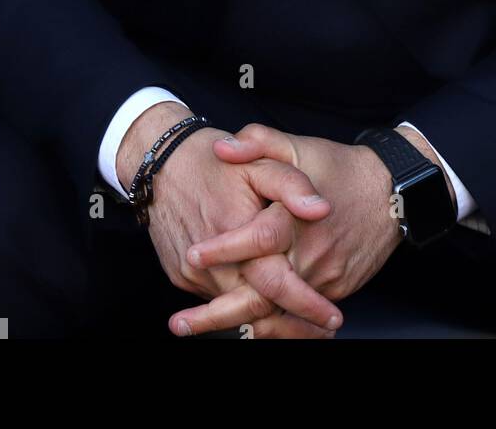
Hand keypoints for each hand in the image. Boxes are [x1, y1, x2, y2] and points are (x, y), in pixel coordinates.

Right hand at [117, 103, 343, 338]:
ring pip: (235, 310)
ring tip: (301, 326)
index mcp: (238, 235)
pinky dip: (238, 306)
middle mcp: (213, 264)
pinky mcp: (181, 278)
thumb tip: (322, 210)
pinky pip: (215, 299)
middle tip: (325, 332)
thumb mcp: (260, 162)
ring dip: (265, 320)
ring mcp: (193, 276)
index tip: (333, 319)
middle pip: (256, 309)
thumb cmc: (215, 163)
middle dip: (291, 327)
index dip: (307, 305)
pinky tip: (261, 306)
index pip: (276, 284)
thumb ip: (293, 186)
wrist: (162, 164)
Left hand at [170, 123, 406, 337]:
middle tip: (180, 323)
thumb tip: (222, 149)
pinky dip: (270, 324)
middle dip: (218, 314)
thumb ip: (258, 142)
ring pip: (278, 311)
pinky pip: (298, 314)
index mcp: (297, 217)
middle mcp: (310, 253)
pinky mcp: (335, 290)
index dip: (224, 248)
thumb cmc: (339, 167)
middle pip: (262, 292)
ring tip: (199, 330)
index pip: (258, 238)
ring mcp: (324, 277)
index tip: (193, 255)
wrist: (391, 193)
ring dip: (239, 324)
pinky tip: (242, 327)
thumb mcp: (298, 145)